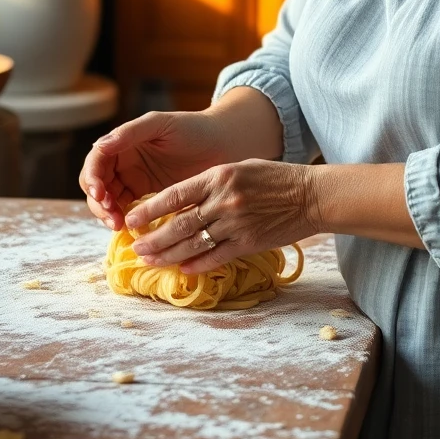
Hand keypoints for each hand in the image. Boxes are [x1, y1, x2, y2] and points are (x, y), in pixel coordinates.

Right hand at [80, 110, 228, 230]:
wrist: (224, 145)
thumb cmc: (193, 128)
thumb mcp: (161, 124)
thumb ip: (130, 133)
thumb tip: (99, 146)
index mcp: (122, 143)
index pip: (95, 162)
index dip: (92, 179)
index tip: (101, 194)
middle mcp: (124, 162)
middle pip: (97, 186)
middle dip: (99, 202)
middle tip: (112, 217)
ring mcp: (136, 182)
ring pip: (109, 202)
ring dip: (108, 215)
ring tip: (120, 226)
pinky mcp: (150, 199)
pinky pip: (129, 212)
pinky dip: (125, 221)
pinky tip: (133, 229)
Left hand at [123, 158, 321, 273]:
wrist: (308, 195)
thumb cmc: (272, 178)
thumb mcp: (237, 168)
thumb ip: (209, 184)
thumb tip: (177, 203)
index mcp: (218, 176)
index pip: (174, 195)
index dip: (149, 210)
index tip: (131, 220)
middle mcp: (223, 200)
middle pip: (178, 224)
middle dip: (153, 239)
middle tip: (135, 249)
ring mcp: (236, 224)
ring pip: (193, 244)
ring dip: (167, 256)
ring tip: (150, 261)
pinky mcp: (249, 243)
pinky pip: (216, 257)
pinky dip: (197, 265)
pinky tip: (182, 270)